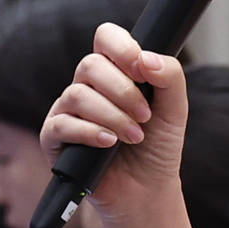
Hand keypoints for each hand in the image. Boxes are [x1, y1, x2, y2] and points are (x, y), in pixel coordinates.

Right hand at [41, 23, 189, 227]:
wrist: (147, 190)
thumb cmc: (157, 147)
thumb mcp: (174, 109)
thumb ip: (170, 77)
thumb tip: (147, 58)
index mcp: (114, 71)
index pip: (106, 38)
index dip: (121, 47)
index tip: (142, 70)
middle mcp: (86, 86)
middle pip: (90, 65)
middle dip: (123, 91)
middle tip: (145, 116)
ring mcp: (67, 110)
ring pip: (77, 94)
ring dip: (112, 116)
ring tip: (134, 136)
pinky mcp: (54, 138)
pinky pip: (62, 124)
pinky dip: (90, 132)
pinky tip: (109, 143)